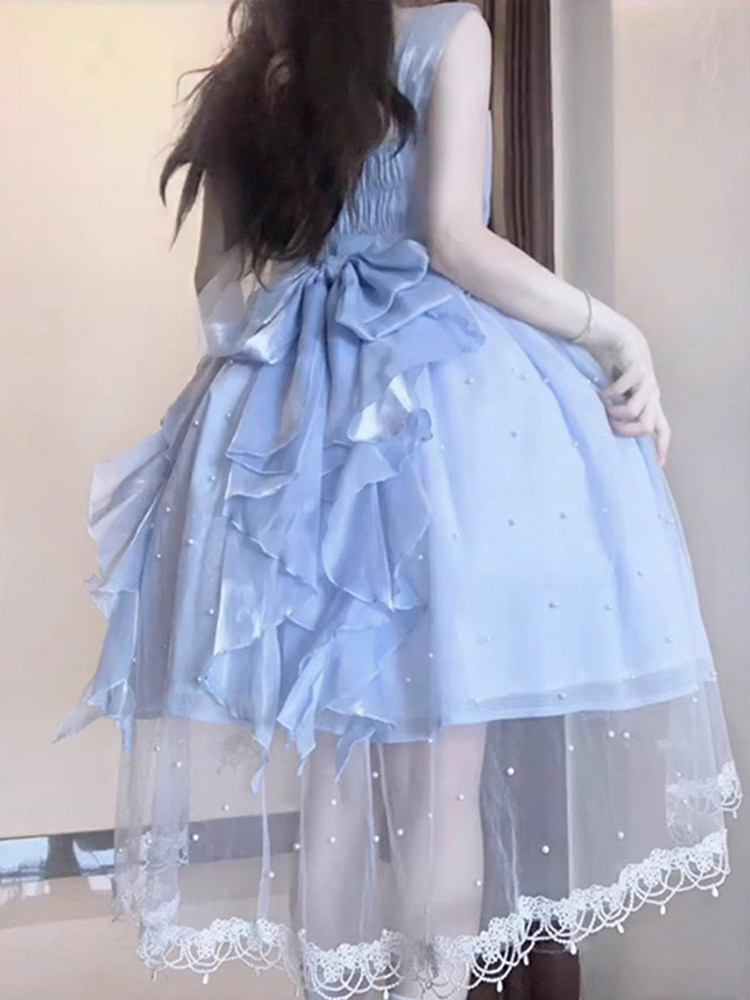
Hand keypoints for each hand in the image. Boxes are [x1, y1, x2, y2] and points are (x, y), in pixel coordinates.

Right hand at [579, 312, 671, 466]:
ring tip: (604, 407)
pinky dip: (608, 395)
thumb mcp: (623, 394)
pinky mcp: (637, 369)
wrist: (622, 336)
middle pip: (647, 425)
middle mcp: (653, 394)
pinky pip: (622, 390)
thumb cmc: (620, 368)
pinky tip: (600, 392)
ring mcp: (647, 382)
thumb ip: (621, 409)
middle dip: (626, 430)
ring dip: (616, 412)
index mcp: (652, 402)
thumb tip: (609, 431)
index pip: (663, 429)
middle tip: (610, 426)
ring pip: (635, 410)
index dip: (662, 447)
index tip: (659, 465)